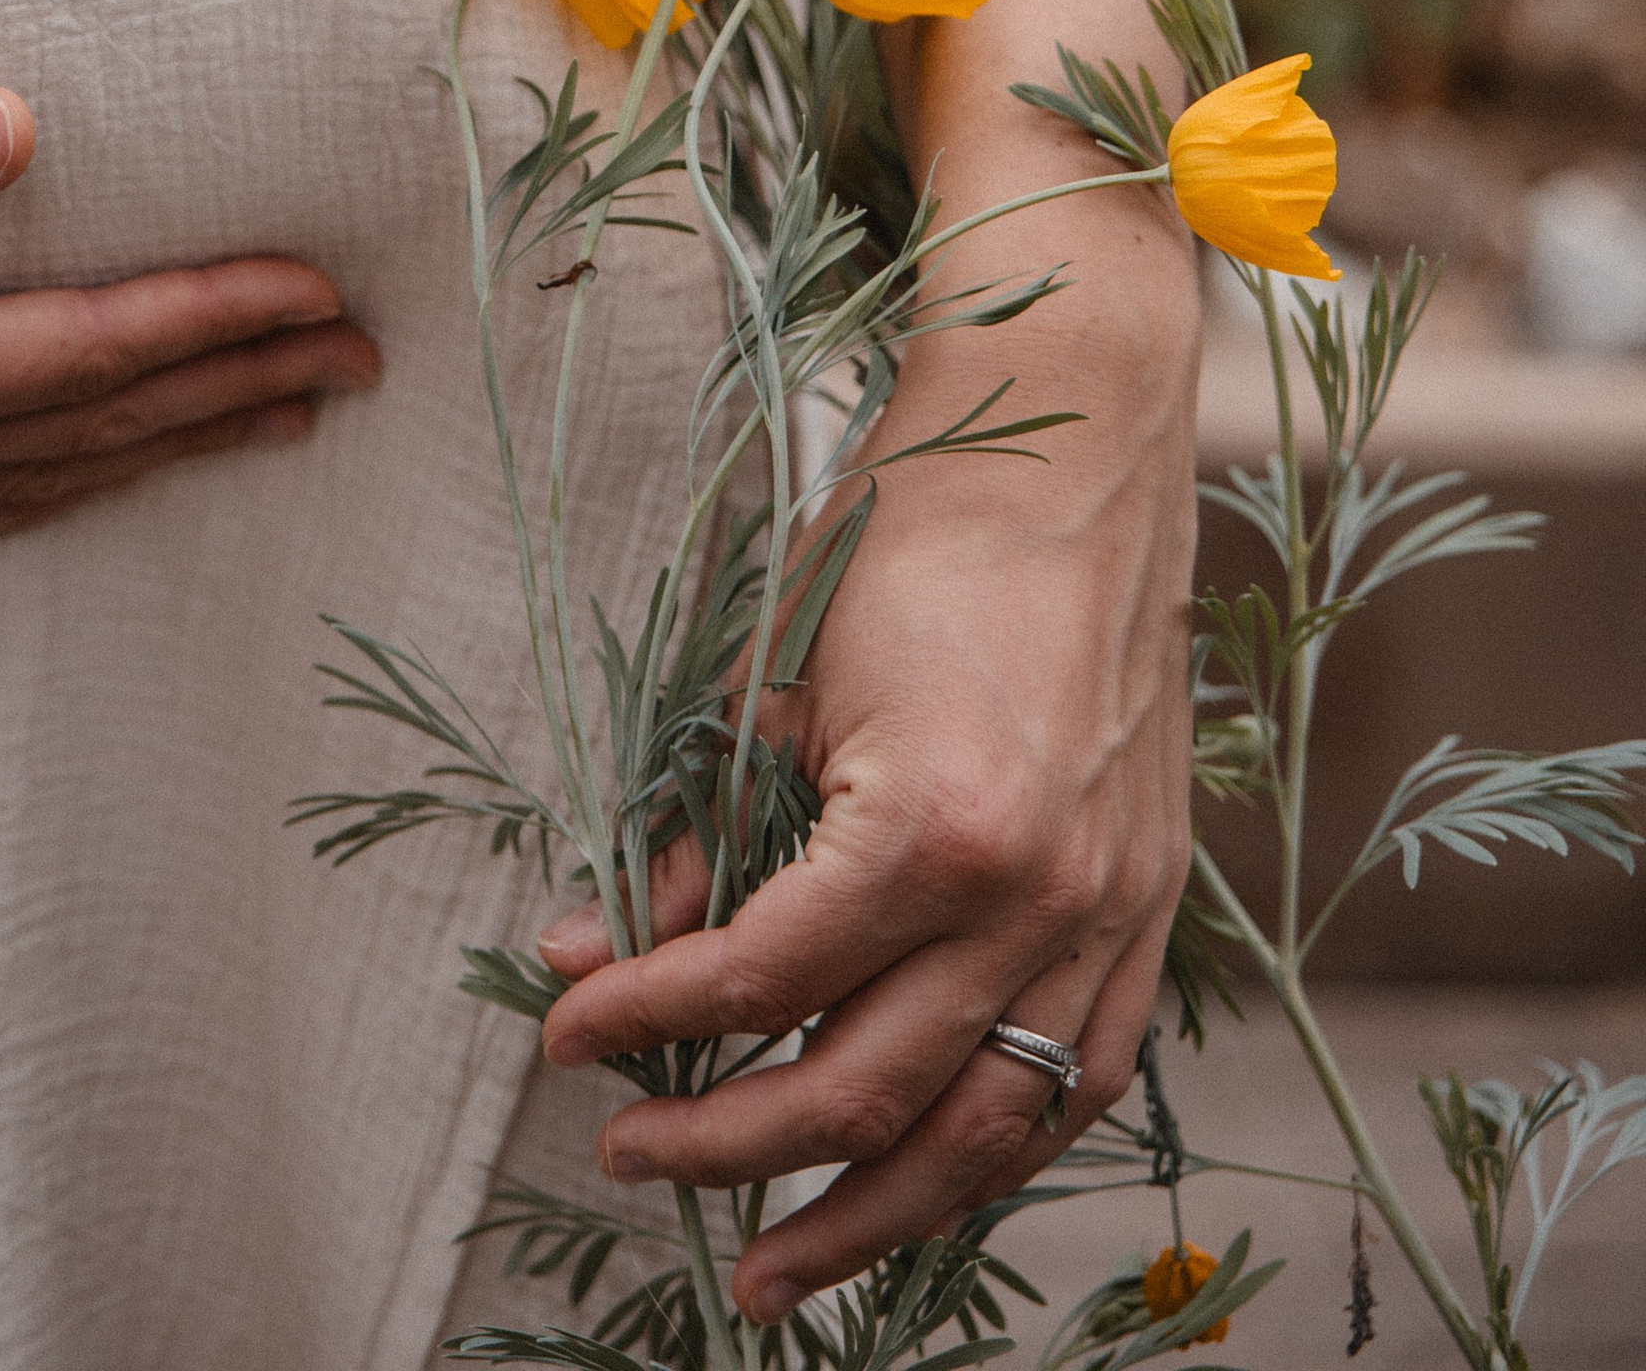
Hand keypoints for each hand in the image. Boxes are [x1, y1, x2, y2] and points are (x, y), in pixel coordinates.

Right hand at [0, 87, 378, 547]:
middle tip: (362, 361)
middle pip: (98, 428)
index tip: (324, 296)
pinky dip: (66, 483)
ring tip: (277, 414)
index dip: (215, 319)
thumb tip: (10, 125)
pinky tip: (92, 472)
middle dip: (237, 387)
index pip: (90, 353)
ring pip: (49, 478)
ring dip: (170, 442)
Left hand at [533, 322, 1195, 1324]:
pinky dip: (990, 1150)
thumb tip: (593, 954)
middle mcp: (1040, 898)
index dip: (647, 1019)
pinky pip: (1075, 1082)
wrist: (1071, 444)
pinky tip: (917, 1181)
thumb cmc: (910, 530)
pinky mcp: (1148, 907)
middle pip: (865, 1091)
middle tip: (632, 1158)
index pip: (760, 979)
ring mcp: (1112, 914)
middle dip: (729, 1147)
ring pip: (986, 1135)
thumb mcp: (774, 677)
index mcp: (937, 828)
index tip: (564, 1032)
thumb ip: (693, 833)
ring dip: (873, 1220)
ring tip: (777, 1269)